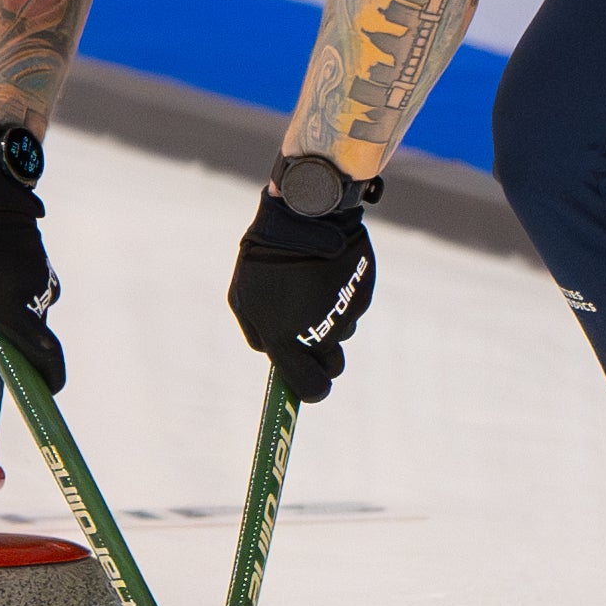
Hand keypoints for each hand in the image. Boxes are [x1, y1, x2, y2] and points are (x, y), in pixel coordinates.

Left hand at [0, 169, 64, 389]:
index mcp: (13, 308)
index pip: (46, 354)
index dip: (50, 378)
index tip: (49, 392)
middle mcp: (35, 297)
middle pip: (26, 337)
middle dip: (4, 339)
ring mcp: (42, 279)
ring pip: (24, 312)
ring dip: (4, 311)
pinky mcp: (41, 265)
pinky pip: (25, 292)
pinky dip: (9, 292)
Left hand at [227, 188, 375, 402]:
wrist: (304, 216)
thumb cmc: (265, 258)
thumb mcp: (244, 298)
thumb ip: (258, 335)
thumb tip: (274, 358)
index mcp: (285, 339)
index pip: (310, 388)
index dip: (312, 390)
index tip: (311, 383)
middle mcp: (318, 334)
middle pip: (333, 368)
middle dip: (323, 358)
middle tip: (309, 330)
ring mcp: (344, 314)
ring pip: (342, 334)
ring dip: (330, 321)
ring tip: (311, 286)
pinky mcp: (362, 293)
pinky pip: (352, 308)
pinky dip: (342, 297)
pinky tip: (327, 272)